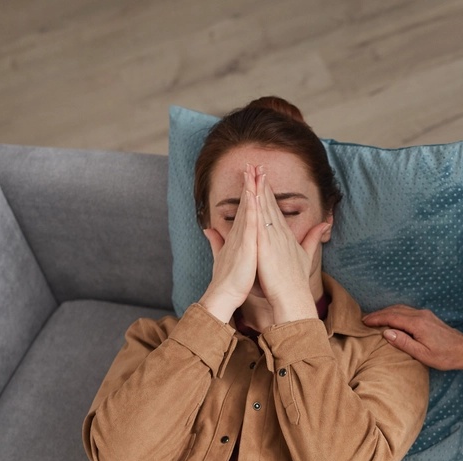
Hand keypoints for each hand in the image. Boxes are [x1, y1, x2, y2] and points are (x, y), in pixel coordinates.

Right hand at [199, 163, 258, 321]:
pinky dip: (252, 207)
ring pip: (247, 208)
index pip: (245, 209)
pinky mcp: (245, 244)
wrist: (225, 295)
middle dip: (249, 183)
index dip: (248, 191)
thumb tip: (208, 230)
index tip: (252, 176)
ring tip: (254, 170)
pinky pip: (249, 222)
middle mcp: (239, 232)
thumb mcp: (225, 256)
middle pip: (245, 203)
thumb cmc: (230, 279)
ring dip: (250, 188)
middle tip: (253, 163)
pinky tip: (254, 194)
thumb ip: (217, 242)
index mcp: (239, 235)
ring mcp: (241, 237)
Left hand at [254, 167, 328, 322]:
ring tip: (252, 171)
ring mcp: (274, 237)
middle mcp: (280, 233)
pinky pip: (260, 221)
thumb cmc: (295, 281)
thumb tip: (326, 225)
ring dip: (258, 189)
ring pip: (264, 208)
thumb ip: (313, 239)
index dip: (269, 192)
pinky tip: (252, 193)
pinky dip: (256, 206)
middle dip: (263, 184)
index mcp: (286, 236)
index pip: (275, 209)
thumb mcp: (306, 256)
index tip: (263, 177)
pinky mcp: (267, 244)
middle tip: (256, 165)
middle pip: (270, 204)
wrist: (293, 297)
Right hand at [361, 305, 462, 369]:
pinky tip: (391, 319)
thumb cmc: (445, 356)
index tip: (364, 322)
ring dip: (386, 312)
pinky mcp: (427, 317)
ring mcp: (424, 314)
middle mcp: (420, 315)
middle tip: (365, 320)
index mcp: (417, 324)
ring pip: (400, 309)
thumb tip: (386, 333)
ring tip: (374, 319)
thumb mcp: (422, 354)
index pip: (391, 317)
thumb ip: (404, 342)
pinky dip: (395, 313)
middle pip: (394, 310)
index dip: (376, 319)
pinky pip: (407, 311)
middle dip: (378, 314)